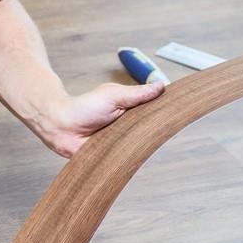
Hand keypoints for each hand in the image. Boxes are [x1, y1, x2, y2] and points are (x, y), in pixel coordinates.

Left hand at [44, 81, 165, 157]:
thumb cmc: (84, 108)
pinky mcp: (116, 156)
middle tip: (170, 124)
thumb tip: (161, 85)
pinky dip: (132, 155)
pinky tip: (138, 153)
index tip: (181, 107)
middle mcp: (129, 125)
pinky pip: (129, 157)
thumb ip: (138, 93)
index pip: (154, 110)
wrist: (62, 127)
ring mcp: (123, 141)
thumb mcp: (114, 95)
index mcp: (130, 109)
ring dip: (144, 141)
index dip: (165, 109)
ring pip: (142, 143)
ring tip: (150, 138)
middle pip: (151, 128)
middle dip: (158, 127)